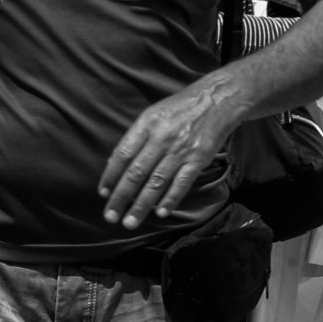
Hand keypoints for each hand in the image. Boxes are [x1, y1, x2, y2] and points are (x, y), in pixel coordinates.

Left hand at [99, 72, 246, 227]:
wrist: (219, 98)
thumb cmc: (181, 107)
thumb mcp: (154, 113)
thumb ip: (136, 137)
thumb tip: (116, 163)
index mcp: (147, 123)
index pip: (123, 154)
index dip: (110, 176)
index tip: (103, 194)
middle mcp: (162, 137)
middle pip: (136, 173)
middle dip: (121, 198)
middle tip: (110, 217)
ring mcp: (181, 149)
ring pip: (156, 182)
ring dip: (141, 205)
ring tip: (130, 222)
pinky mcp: (199, 158)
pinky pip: (181, 183)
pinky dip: (170, 199)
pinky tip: (161, 212)